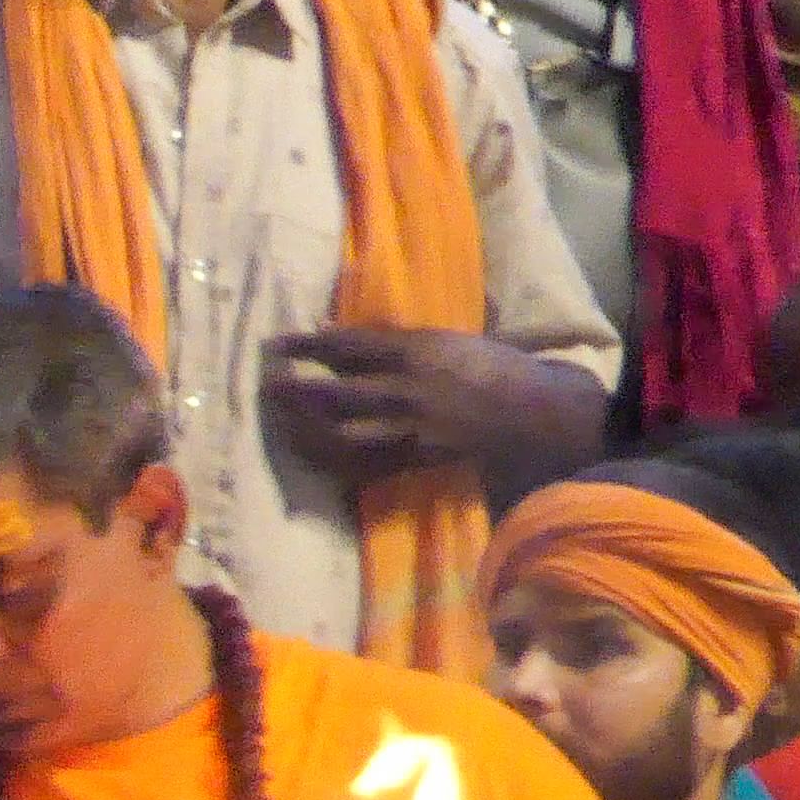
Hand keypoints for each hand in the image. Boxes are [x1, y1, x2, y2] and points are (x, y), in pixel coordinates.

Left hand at [263, 328, 538, 486]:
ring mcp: (408, 428)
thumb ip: (398, 340)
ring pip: (343, 432)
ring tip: (280, 421)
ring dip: (307, 427)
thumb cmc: (491, 367)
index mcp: (415, 351)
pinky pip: (363, 463)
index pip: (347, 346)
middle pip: (335, 392)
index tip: (277, 343)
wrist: (531, 414)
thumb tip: (346, 337)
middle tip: (267, 385)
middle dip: (296, 390)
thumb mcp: (445, 340)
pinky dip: (333, 459)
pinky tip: (311, 453)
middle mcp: (405, 390)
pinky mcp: (414, 458)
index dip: (308, 346)